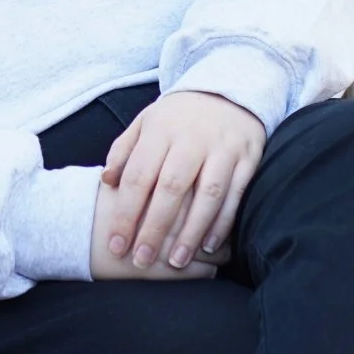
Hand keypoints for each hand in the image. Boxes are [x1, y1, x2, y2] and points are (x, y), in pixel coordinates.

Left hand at [99, 90, 264, 271]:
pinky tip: (208, 245)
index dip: (125, 212)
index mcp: (159, 130)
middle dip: (154, 228)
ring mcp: (221, 149)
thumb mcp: (145, 123)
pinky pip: (235, 195)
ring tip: (175, 262)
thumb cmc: (177, 117)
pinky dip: (222, 222)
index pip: (138, 176)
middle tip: (141, 259)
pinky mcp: (247, 159)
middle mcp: (190, 140)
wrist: (227, 92)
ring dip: (190, 232)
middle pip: (170, 189)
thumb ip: (124, 150)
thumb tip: (106, 180)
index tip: (115, 242)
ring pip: (206, 196)